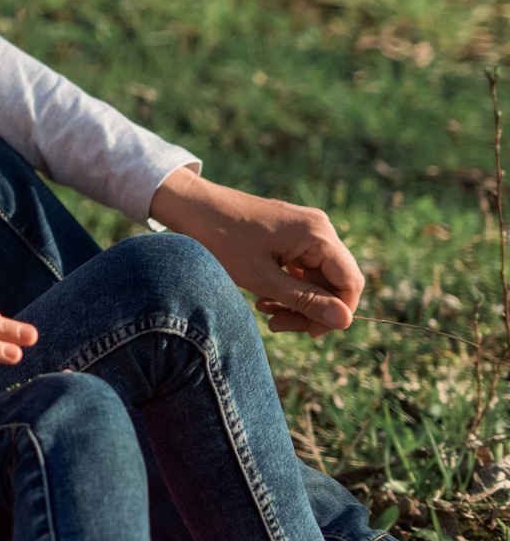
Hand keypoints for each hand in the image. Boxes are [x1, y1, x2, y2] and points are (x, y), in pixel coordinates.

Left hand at [152, 167, 360, 335]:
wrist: (190, 207)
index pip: (350, 282)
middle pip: (334, 281)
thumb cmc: (221, 240)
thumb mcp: (263, 278)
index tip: (310, 333)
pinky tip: (262, 298)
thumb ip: (305, 300)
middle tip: (277, 325)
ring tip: (265, 313)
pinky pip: (301, 268)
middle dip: (310, 309)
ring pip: (316, 278)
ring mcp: (304, 230)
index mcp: (318, 235)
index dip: (337, 312)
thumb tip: (346, 321)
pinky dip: (286, 286)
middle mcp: (318, 229)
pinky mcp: (290, 235)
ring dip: (296, 301)